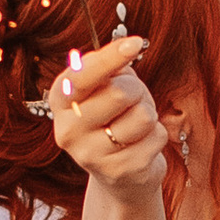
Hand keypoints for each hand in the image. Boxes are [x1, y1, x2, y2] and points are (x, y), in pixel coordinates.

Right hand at [49, 35, 166, 205]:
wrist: (121, 175)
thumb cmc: (115, 118)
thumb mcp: (106, 86)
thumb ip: (108, 67)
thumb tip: (123, 49)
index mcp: (61, 101)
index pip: (83, 74)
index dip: (111, 57)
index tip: (135, 43)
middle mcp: (67, 131)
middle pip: (118, 93)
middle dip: (137, 91)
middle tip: (133, 101)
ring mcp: (91, 155)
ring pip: (142, 116)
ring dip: (149, 115)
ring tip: (136, 125)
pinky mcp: (119, 172)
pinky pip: (156, 137)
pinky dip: (158, 136)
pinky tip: (142, 145)